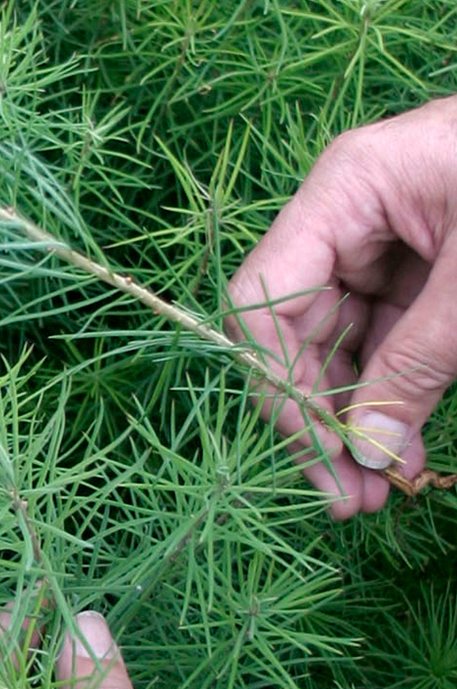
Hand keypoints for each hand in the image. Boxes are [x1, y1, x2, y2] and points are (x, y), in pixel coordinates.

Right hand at [227, 96, 456, 517]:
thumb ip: (419, 363)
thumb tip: (368, 454)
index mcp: (347, 190)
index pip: (266, 298)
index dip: (278, 381)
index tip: (320, 450)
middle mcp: (349, 219)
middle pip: (298, 334)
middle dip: (321, 419)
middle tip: (347, 497)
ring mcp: (385, 246)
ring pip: (341, 350)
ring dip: (355, 422)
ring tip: (377, 489)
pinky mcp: (422, 273)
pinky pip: (387, 344)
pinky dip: (392, 399)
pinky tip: (400, 451)